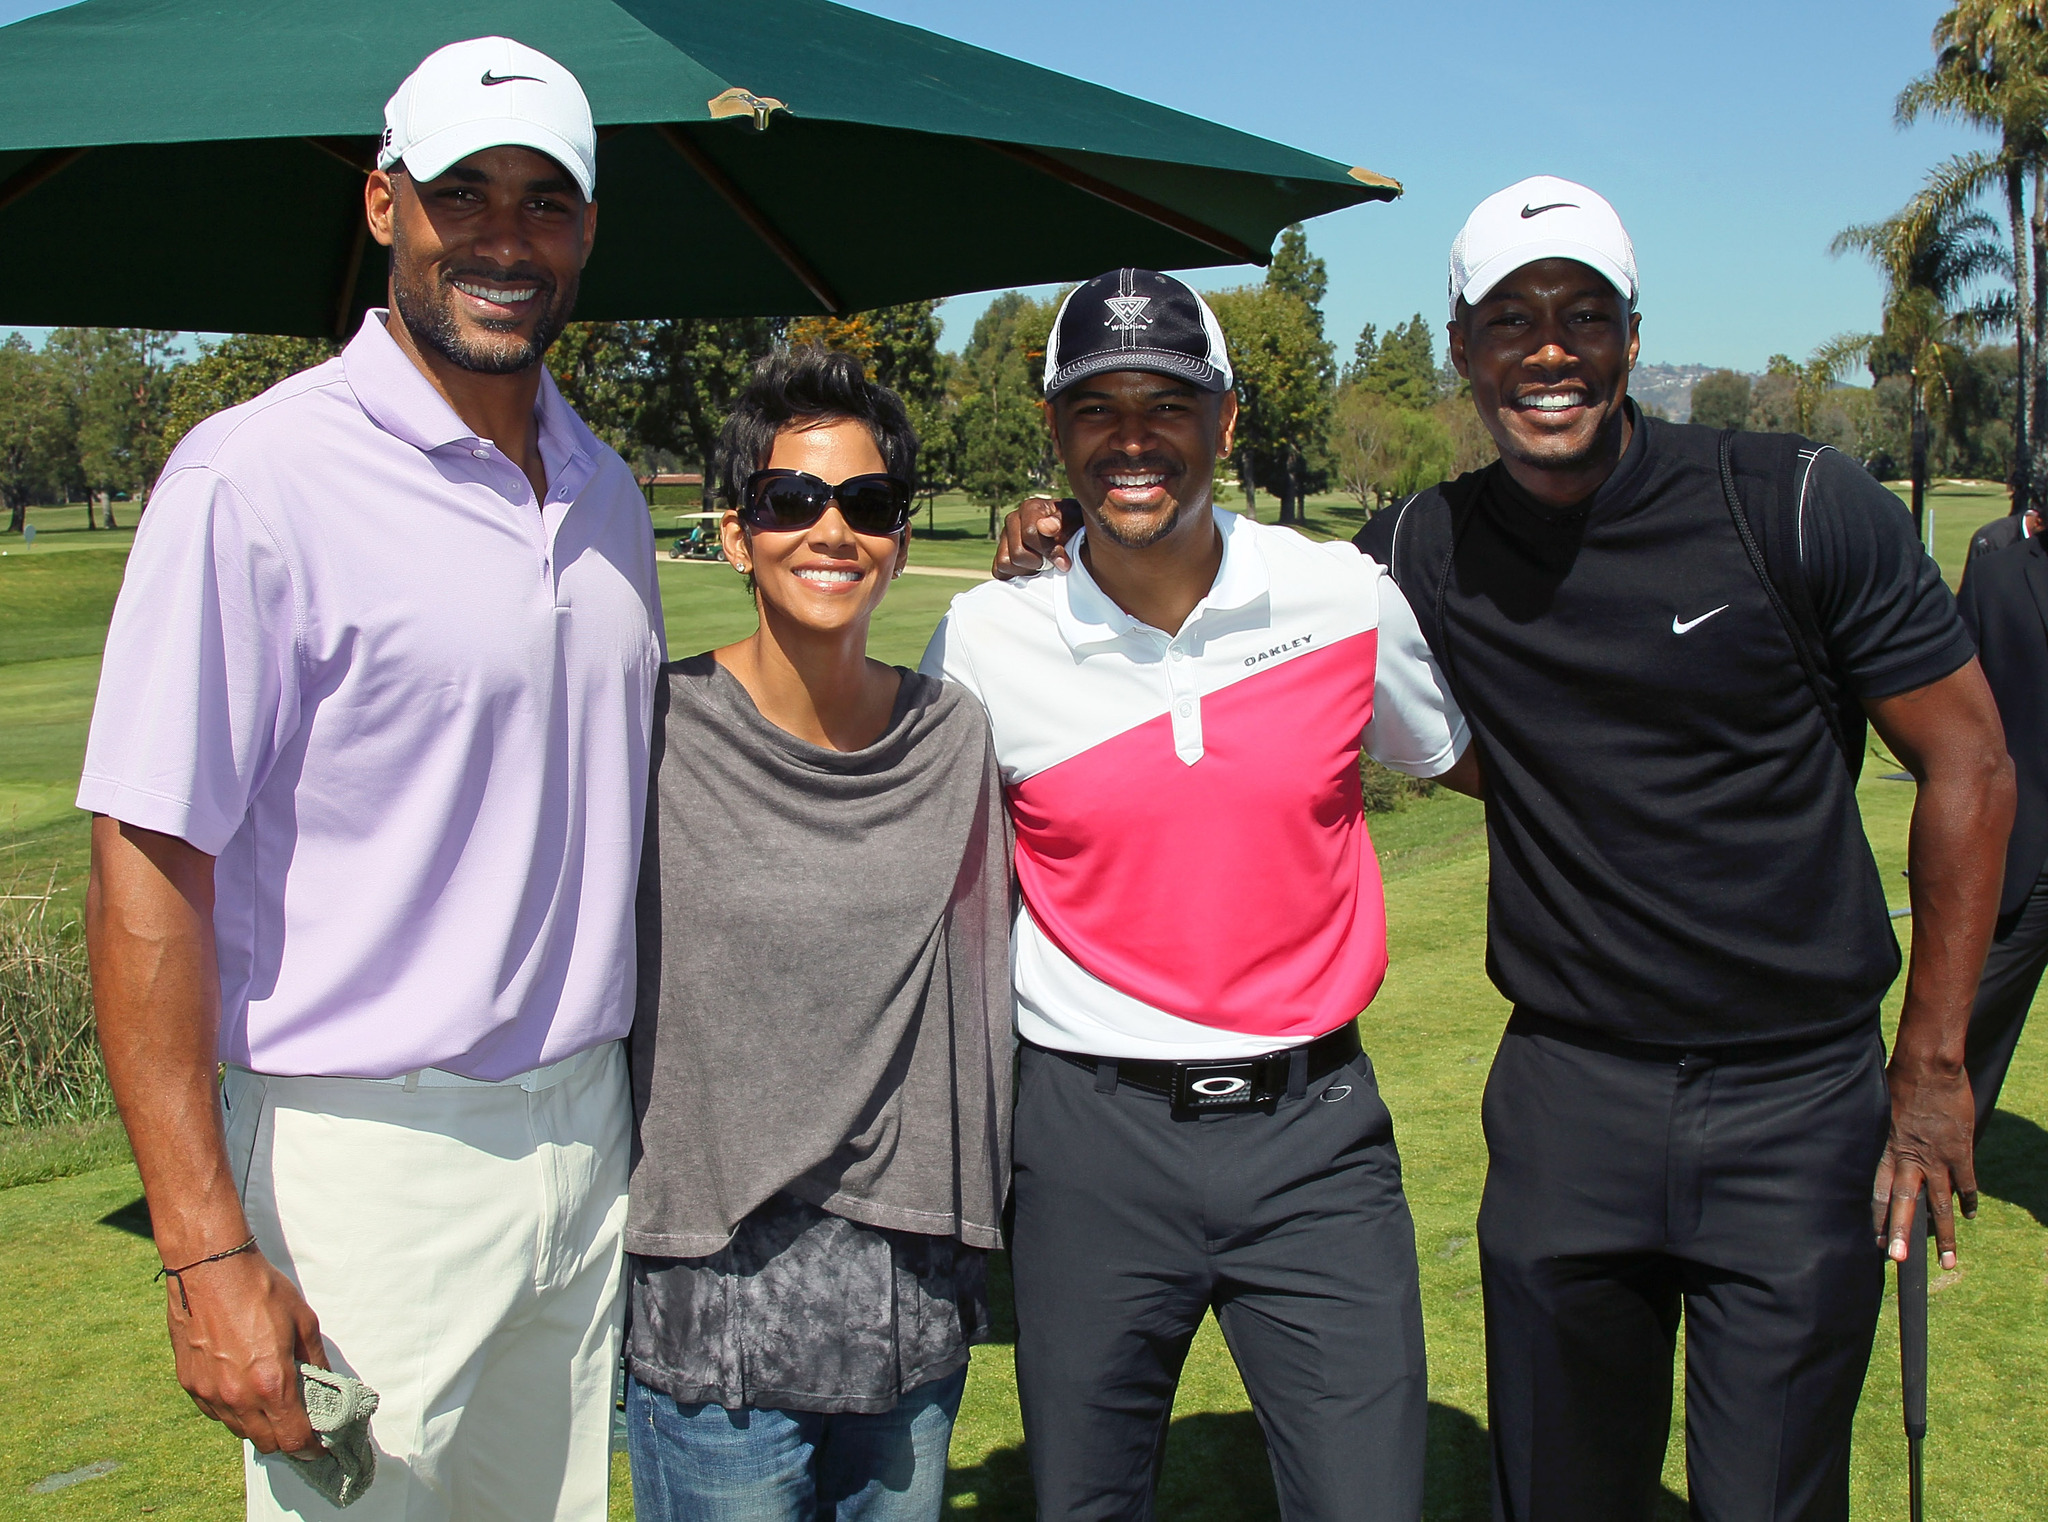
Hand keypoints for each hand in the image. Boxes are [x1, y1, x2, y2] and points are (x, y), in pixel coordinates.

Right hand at [167, 1246, 329, 1455]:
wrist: (210, 1270)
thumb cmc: (260, 1291)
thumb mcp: (303, 1322)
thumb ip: (315, 1361)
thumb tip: (325, 1386)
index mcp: (271, 1384)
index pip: (292, 1439)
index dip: (310, 1447)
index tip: (319, 1444)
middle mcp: (237, 1398)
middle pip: (266, 1442)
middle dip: (287, 1440)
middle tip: (299, 1425)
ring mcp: (210, 1394)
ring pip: (239, 1430)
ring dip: (259, 1426)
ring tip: (272, 1405)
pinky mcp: (190, 1384)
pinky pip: (216, 1412)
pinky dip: (233, 1410)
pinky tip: (244, 1389)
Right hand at [992, 497, 1081, 579]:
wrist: (1072, 533)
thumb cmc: (1074, 527)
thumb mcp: (1075, 521)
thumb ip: (1062, 522)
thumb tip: (1046, 528)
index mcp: (1030, 508)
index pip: (1030, 534)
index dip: (1049, 552)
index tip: (1064, 562)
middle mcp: (1013, 519)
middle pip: (1018, 553)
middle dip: (1039, 563)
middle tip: (1052, 564)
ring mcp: (1004, 537)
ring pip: (1005, 563)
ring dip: (1027, 570)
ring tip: (1042, 566)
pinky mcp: (1000, 553)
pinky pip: (998, 570)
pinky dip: (1014, 575)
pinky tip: (1031, 571)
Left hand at [1872, 1048, 1977, 1269]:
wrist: (1928, 1066)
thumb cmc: (1897, 1081)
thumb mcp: (1877, 1111)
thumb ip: (1878, 1134)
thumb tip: (1868, 1144)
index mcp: (1886, 1150)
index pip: (1879, 1192)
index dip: (1878, 1217)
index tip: (1875, 1240)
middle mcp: (1910, 1159)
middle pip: (1905, 1204)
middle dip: (1901, 1234)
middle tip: (1898, 1261)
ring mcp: (1937, 1158)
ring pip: (1941, 1204)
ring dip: (1944, 1234)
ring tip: (1947, 1261)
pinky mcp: (1960, 1151)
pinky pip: (1966, 1183)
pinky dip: (1968, 1201)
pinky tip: (1969, 1216)